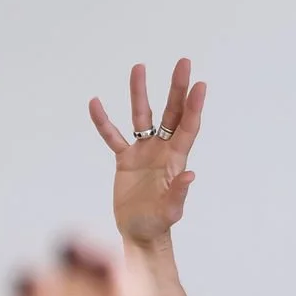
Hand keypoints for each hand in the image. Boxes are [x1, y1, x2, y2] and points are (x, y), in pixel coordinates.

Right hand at [87, 59, 207, 255]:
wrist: (140, 233)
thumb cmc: (158, 224)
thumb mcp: (171, 211)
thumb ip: (179, 192)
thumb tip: (190, 174)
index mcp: (176, 159)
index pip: (187, 126)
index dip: (193, 106)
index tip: (199, 83)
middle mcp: (162, 150)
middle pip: (171, 112)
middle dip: (176, 88)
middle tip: (183, 62)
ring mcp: (143, 152)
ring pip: (142, 116)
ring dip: (140, 93)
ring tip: (138, 67)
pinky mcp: (125, 159)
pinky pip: (113, 135)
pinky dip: (104, 122)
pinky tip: (96, 103)